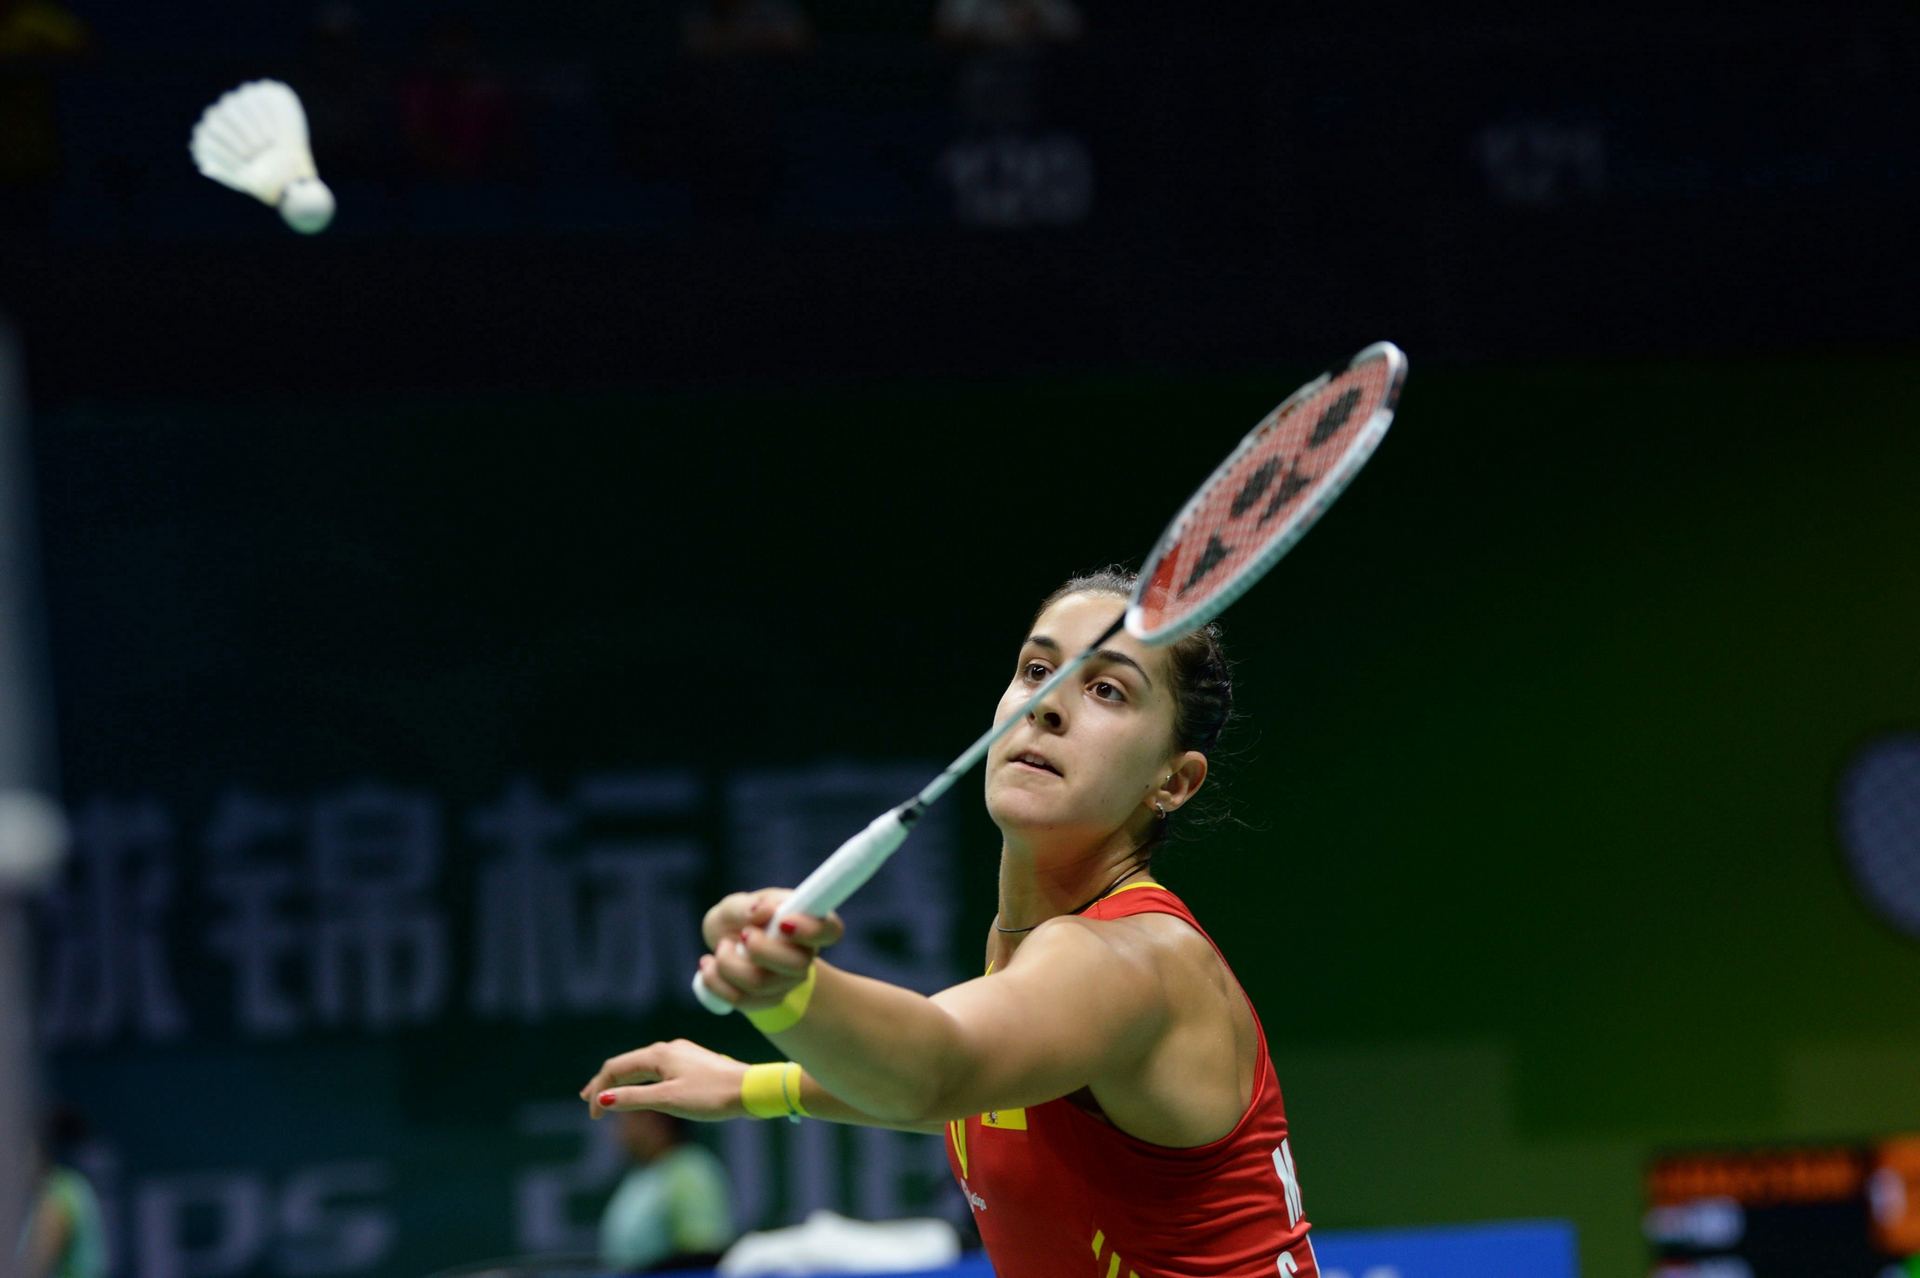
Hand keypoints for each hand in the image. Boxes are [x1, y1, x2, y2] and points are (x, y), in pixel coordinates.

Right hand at [579, 1039, 749, 1121]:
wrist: (750, 1089)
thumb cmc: (711, 1095)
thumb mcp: (668, 1099)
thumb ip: (635, 1098)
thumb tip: (604, 1099)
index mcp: (659, 1054)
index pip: (617, 1068)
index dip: (600, 1090)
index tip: (593, 1115)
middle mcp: (668, 1049)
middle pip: (628, 1064)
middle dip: (607, 1083)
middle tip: (589, 1101)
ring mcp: (682, 1055)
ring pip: (643, 1067)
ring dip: (624, 1082)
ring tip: (610, 1097)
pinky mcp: (693, 1065)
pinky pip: (658, 1071)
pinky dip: (642, 1082)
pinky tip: (643, 1091)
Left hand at [698, 888, 844, 1010]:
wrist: (726, 947)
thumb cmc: (738, 919)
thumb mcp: (734, 905)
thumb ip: (744, 905)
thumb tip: (758, 912)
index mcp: (807, 922)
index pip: (830, 930)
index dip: (812, 930)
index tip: (783, 923)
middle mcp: (804, 955)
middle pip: (796, 964)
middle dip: (761, 949)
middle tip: (743, 935)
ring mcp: (787, 982)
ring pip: (760, 983)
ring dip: (728, 963)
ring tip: (721, 948)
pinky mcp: (765, 1002)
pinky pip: (739, 1000)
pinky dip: (715, 981)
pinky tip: (709, 966)